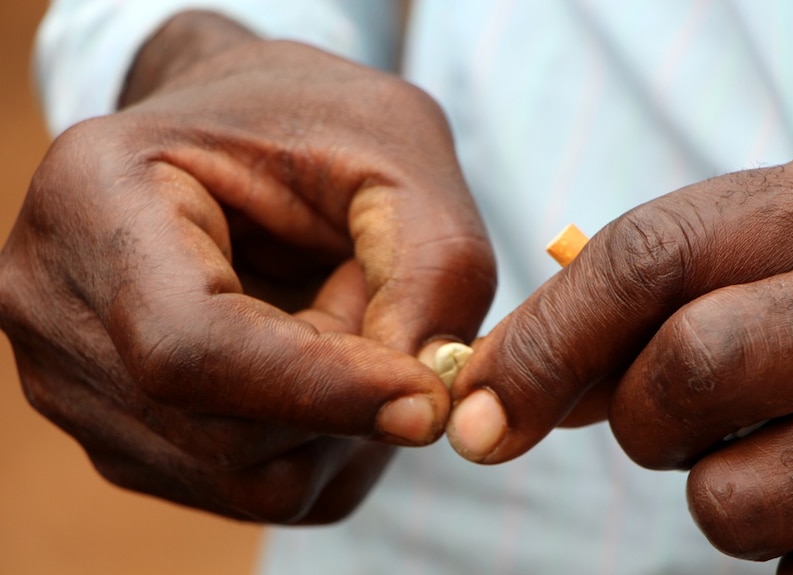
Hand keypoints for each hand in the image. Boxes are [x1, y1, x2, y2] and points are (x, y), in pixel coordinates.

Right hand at [0, 12, 494, 523]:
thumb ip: (434, 265)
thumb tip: (425, 409)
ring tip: (332, 319)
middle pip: (223, 432)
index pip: (189, 346)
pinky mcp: (125, 437)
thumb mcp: (396, 147)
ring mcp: (78, 386)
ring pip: (244, 479)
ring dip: (333, 421)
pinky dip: (312, 442)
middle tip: (378, 306)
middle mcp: (53, 307)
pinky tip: (310, 365)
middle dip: (342, 394)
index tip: (428, 400)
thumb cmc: (313, 123)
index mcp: (95, 199)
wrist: (237, 142)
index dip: (320, 388)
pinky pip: (248, 489)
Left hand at [450, 141, 792, 569]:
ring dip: (720, 491)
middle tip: (678, 420)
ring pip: (732, 499)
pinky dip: (788, 548)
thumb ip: (635, 302)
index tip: (477, 418)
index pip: (645, 261)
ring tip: (775, 447)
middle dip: (645, 420)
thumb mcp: (759, 248)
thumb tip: (500, 388)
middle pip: (687, 370)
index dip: (543, 345)